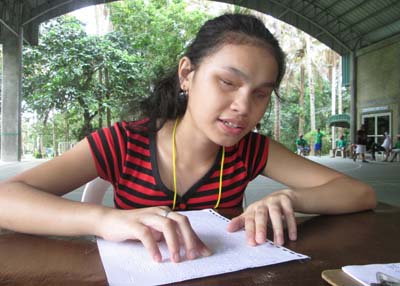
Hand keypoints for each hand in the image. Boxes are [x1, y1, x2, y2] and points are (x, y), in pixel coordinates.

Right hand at [97, 206, 211, 262]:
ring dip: (174, 243)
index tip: (205, 252)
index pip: (185, 224)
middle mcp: (158, 212)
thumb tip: (188, 249)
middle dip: (190, 238)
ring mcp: (146, 216)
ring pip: (167, 225)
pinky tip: (157, 258)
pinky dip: (153, 247)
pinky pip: (146, 234)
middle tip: (192, 256)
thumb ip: (169, 237)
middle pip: (180, 221)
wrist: (108, 221)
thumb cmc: (134, 228)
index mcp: (165, 213)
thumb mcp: (155, 232)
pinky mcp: (133, 224)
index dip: (196, 238)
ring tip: (176, 259)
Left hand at [227, 190, 296, 245]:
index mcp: (253, 209)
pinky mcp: (286, 201)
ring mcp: (275, 201)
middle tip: (261, 241)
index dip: (249, 231)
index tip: (250, 243)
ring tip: (279, 242)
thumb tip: (228, 229)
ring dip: (277, 228)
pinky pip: (289, 213)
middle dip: (260, 228)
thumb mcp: (253, 215)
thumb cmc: (265, 209)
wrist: (283, 196)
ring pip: (275, 213)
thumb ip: (241, 222)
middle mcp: (263, 204)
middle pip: (260, 215)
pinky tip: (292, 236)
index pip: (249, 219)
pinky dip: (291, 225)